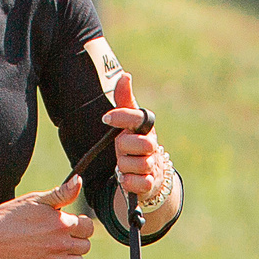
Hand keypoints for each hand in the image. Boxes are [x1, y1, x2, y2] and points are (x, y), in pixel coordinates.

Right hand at [0, 179, 97, 258]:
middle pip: (85, 246)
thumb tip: (78, 181)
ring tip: (58, 252)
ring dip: (72, 258)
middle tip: (59, 238)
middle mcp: (61, 243)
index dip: (80, 225)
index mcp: (62, 223)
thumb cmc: (9, 217)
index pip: (88, 227)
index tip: (69, 225)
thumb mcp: (36, 199)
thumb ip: (61, 193)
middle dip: (75, 241)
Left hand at [107, 72, 178, 231]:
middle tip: (121, 150)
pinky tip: (127, 178)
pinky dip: (128, 182)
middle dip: (123, 148)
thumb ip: (124, 100)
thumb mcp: (127, 123)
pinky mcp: (150, 183)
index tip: (105, 118)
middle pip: (136, 144)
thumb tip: (125, 75)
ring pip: (135, 165)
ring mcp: (153, 164)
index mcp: (146, 128)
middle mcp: (152, 145)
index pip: (137, 117)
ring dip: (123, 167)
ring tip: (124, 165)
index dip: (122, 117)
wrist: (148, 174)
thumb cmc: (133, 144)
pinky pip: (137, 183)